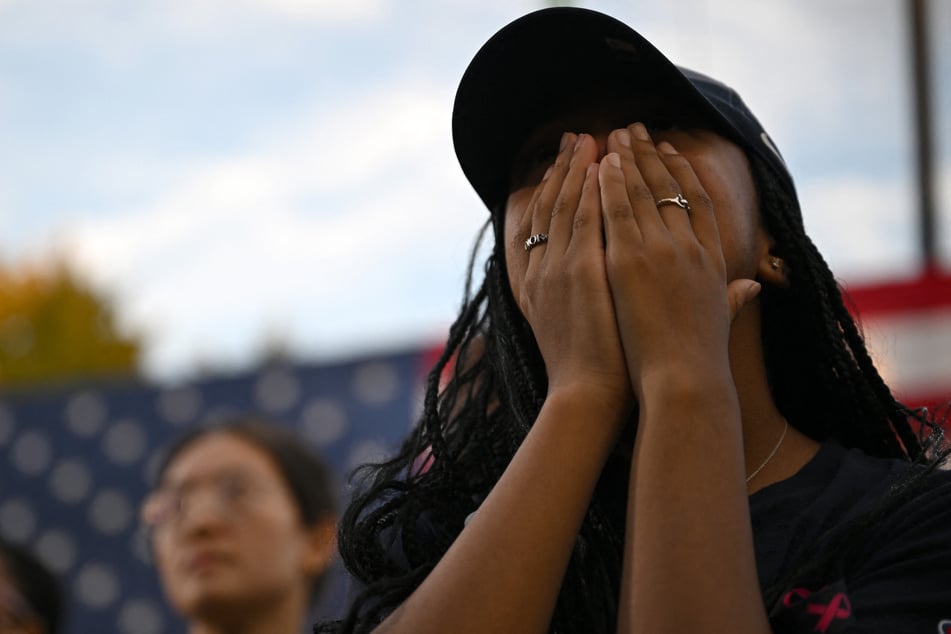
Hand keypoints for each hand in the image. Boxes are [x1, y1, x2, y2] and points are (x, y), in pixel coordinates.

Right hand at [511, 132, 631, 415]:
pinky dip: (591, 189)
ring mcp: (557, 268)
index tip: (564, 166)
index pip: (540, 226)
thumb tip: (587, 285)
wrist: (586, 398)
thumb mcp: (572, 330)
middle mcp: (540, 270)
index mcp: (536, 283)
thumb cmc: (589, 372)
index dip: (551, 192)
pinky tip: (602, 165)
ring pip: (564, 205)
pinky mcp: (579, 270)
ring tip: (589, 139)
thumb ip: (575, 300)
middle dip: (562, 170)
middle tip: (576, 138)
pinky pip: (584, 218)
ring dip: (576, 169)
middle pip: (548, 207)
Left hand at [597, 123, 760, 397]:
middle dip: (652, 153)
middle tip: (637, 127)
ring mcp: (661, 250)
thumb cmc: (699, 360)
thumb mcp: (722, 320)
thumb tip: (755, 287)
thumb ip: (735, 297)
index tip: (672, 150)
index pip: (700, 203)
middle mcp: (691, 247)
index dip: (685, 173)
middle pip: (672, 187)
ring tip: (616, 133)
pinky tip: (602, 164)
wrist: (684, 380)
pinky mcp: (630, 259)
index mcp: (713, 260)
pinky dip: (611, 184)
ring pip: (644, 190)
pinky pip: (618, 210)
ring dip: (630, 158)